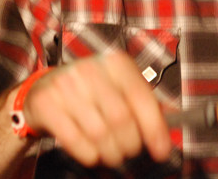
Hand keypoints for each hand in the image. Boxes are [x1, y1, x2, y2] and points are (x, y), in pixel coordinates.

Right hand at [21, 51, 171, 166]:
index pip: (142, 97)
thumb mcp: (118, 89)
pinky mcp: (46, 103)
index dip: (154, 128)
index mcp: (115, 63)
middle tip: (129, 152)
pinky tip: (91, 153)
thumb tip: (173, 123)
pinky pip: (75, 140)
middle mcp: (91, 69)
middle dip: (130, 145)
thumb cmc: (89, 92)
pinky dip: (88, 155)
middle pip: (121, 119)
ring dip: (110, 153)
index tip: (161, 151)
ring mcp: (66, 84)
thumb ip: (145, 104)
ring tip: (111, 154)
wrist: (44, 89)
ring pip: (99, 133)